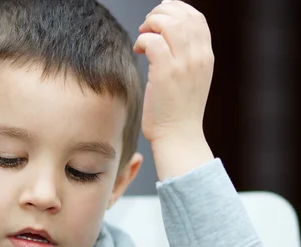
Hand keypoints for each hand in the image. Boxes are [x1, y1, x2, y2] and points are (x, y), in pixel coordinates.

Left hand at [133, 0, 213, 145]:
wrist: (178, 136)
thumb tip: (167, 35)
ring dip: (150, 24)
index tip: (161, 16)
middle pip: (182, 15)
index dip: (177, 10)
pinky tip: (138, 51)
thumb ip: (185, 56)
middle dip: (160, 13)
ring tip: (142, 36)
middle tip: (147, 26)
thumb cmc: (178, 111)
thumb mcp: (190, 79)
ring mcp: (183, 64)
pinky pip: (152, 42)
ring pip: (168, 24)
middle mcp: (198, 57)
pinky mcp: (165, 73)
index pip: (197, 18)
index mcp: (206, 56)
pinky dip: (142, 41)